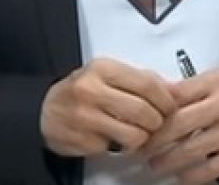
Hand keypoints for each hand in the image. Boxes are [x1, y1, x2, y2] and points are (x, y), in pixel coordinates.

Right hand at [40, 58, 177, 156]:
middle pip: (145, 112)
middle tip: (155, 123)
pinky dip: (122, 147)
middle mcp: (92, 90)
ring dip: (141, 138)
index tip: (170, 107)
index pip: (148, 85)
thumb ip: (141, 80)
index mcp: (102, 69)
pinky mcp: (83, 141)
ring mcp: (86, 117)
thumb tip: (175, 90)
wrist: (44, 111)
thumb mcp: (108, 75)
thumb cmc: (80, 91)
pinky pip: (117, 148)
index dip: (166, 100)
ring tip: (135, 132)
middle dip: (157, 122)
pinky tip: (115, 138)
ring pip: (135, 135)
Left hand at [142, 70, 218, 184]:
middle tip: (142, 146)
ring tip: (155, 164)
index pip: (177, 95)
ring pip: (193, 150)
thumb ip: (187, 87)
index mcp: (216, 84)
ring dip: (169, 160)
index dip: (155, 110)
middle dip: (156, 138)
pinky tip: (181, 176)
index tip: (141, 120)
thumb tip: (156, 96)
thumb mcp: (214, 80)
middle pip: (181, 124)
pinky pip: (212, 169)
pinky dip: (193, 176)